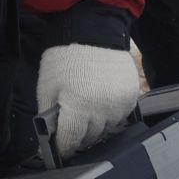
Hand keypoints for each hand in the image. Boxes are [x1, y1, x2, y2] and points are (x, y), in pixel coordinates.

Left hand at [36, 42, 139, 158]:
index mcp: (78, 107)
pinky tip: (101, 101)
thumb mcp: (47, 87)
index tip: (60, 148)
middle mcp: (101, 109)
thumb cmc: (66, 57)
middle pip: (89, 138)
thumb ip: (48, 116)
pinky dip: (110, 114)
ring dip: (96, 125)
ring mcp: (119, 104)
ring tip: (87, 108)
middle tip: (72, 123)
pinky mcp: (131, 97)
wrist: (91, 31)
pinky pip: (120, 117)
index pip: (70, 142)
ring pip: (106, 129)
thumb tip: (50, 137)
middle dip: (78, 134)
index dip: (62, 147)